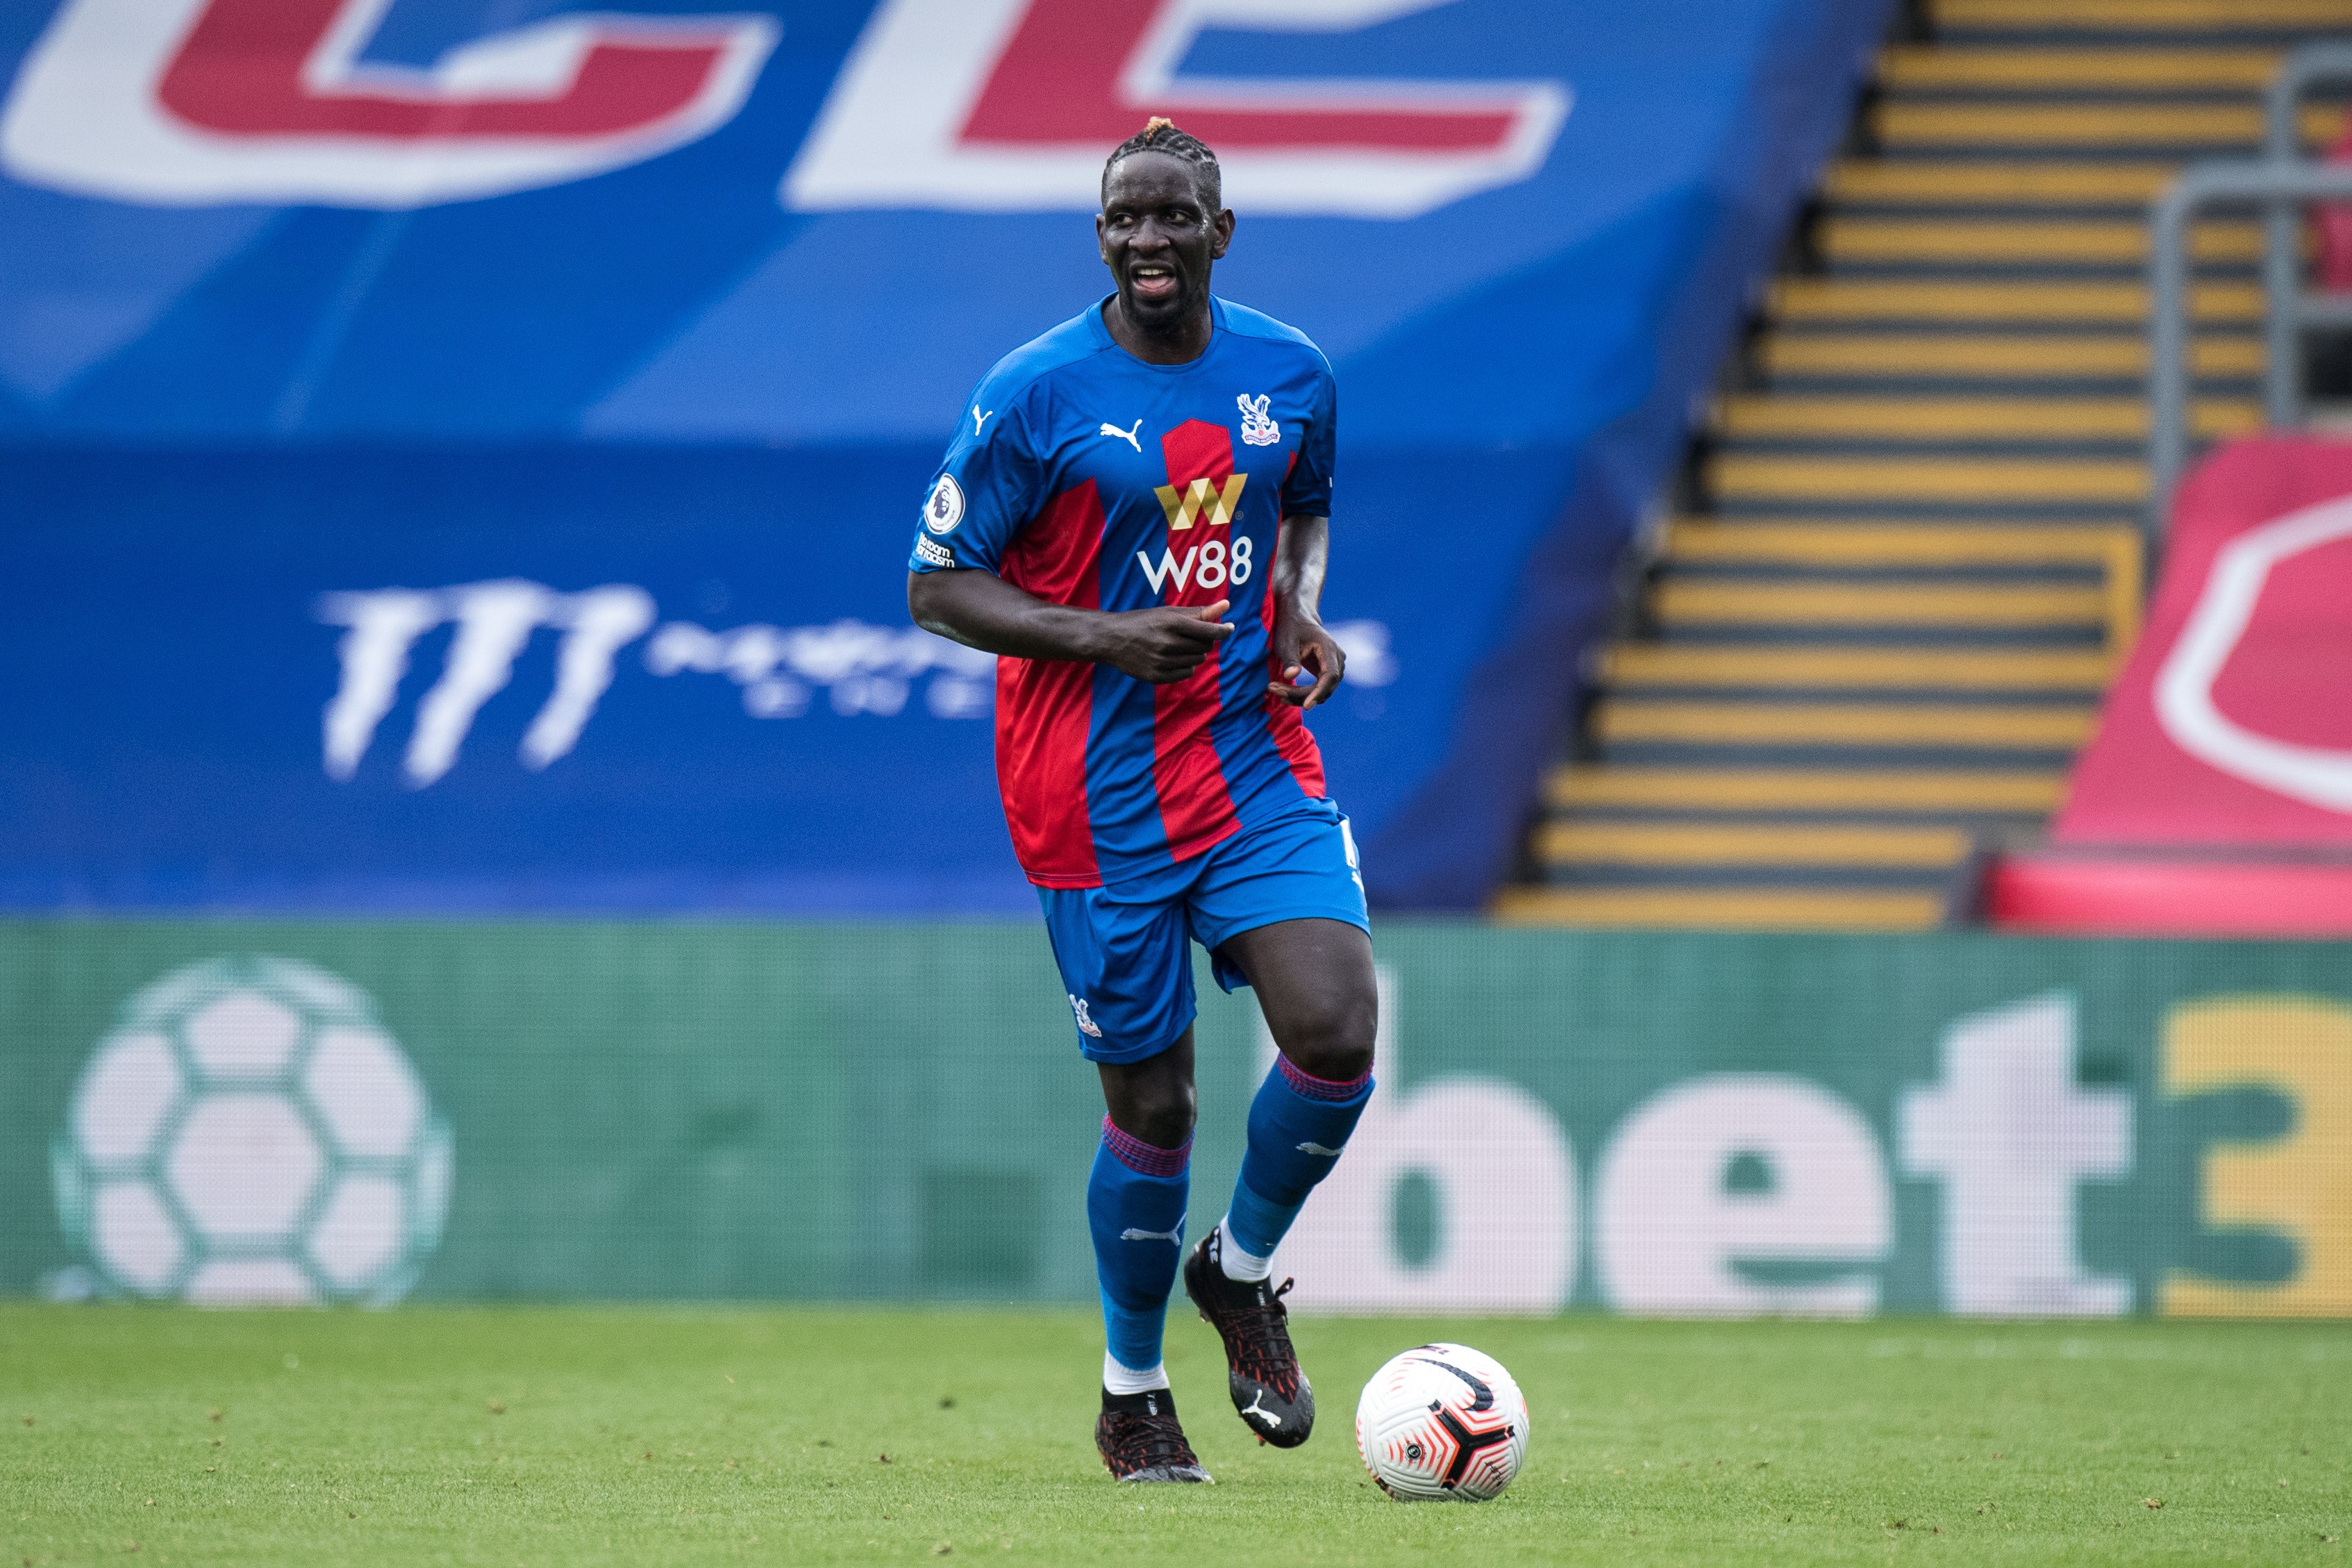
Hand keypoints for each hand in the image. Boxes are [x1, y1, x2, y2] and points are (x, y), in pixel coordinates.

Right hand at [1099, 600, 1232, 683]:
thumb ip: (1199, 612)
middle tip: (1190, 635)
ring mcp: (1161, 662)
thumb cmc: (1143, 621)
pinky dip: (1185, 665)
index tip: (1229, 628)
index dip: (1223, 631)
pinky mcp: (1156, 676)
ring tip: (1178, 646)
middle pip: (1205, 647)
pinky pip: (1186, 673)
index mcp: (1171, 623)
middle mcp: (1167, 643)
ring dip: (1194, 653)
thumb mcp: (1168, 612)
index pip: (1208, 631)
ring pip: (1197, 660)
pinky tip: (1173, 658)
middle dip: (1204, 641)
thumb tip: (1226, 605)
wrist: (1111, 639)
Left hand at [1269, 608, 1343, 707]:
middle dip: (1301, 695)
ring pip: (1322, 692)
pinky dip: (1302, 695)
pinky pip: (1318, 689)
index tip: (1306, 706)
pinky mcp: (1327, 673)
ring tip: (1276, 690)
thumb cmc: (1291, 628)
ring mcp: (1334, 667)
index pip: (1330, 676)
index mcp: (1329, 648)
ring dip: (1300, 697)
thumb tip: (1291, 675)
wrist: (1297, 619)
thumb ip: (1290, 659)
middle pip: (1325, 687)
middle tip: (1275, 690)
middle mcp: (1337, 659)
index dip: (1319, 692)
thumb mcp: (1287, 641)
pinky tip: (1284, 694)